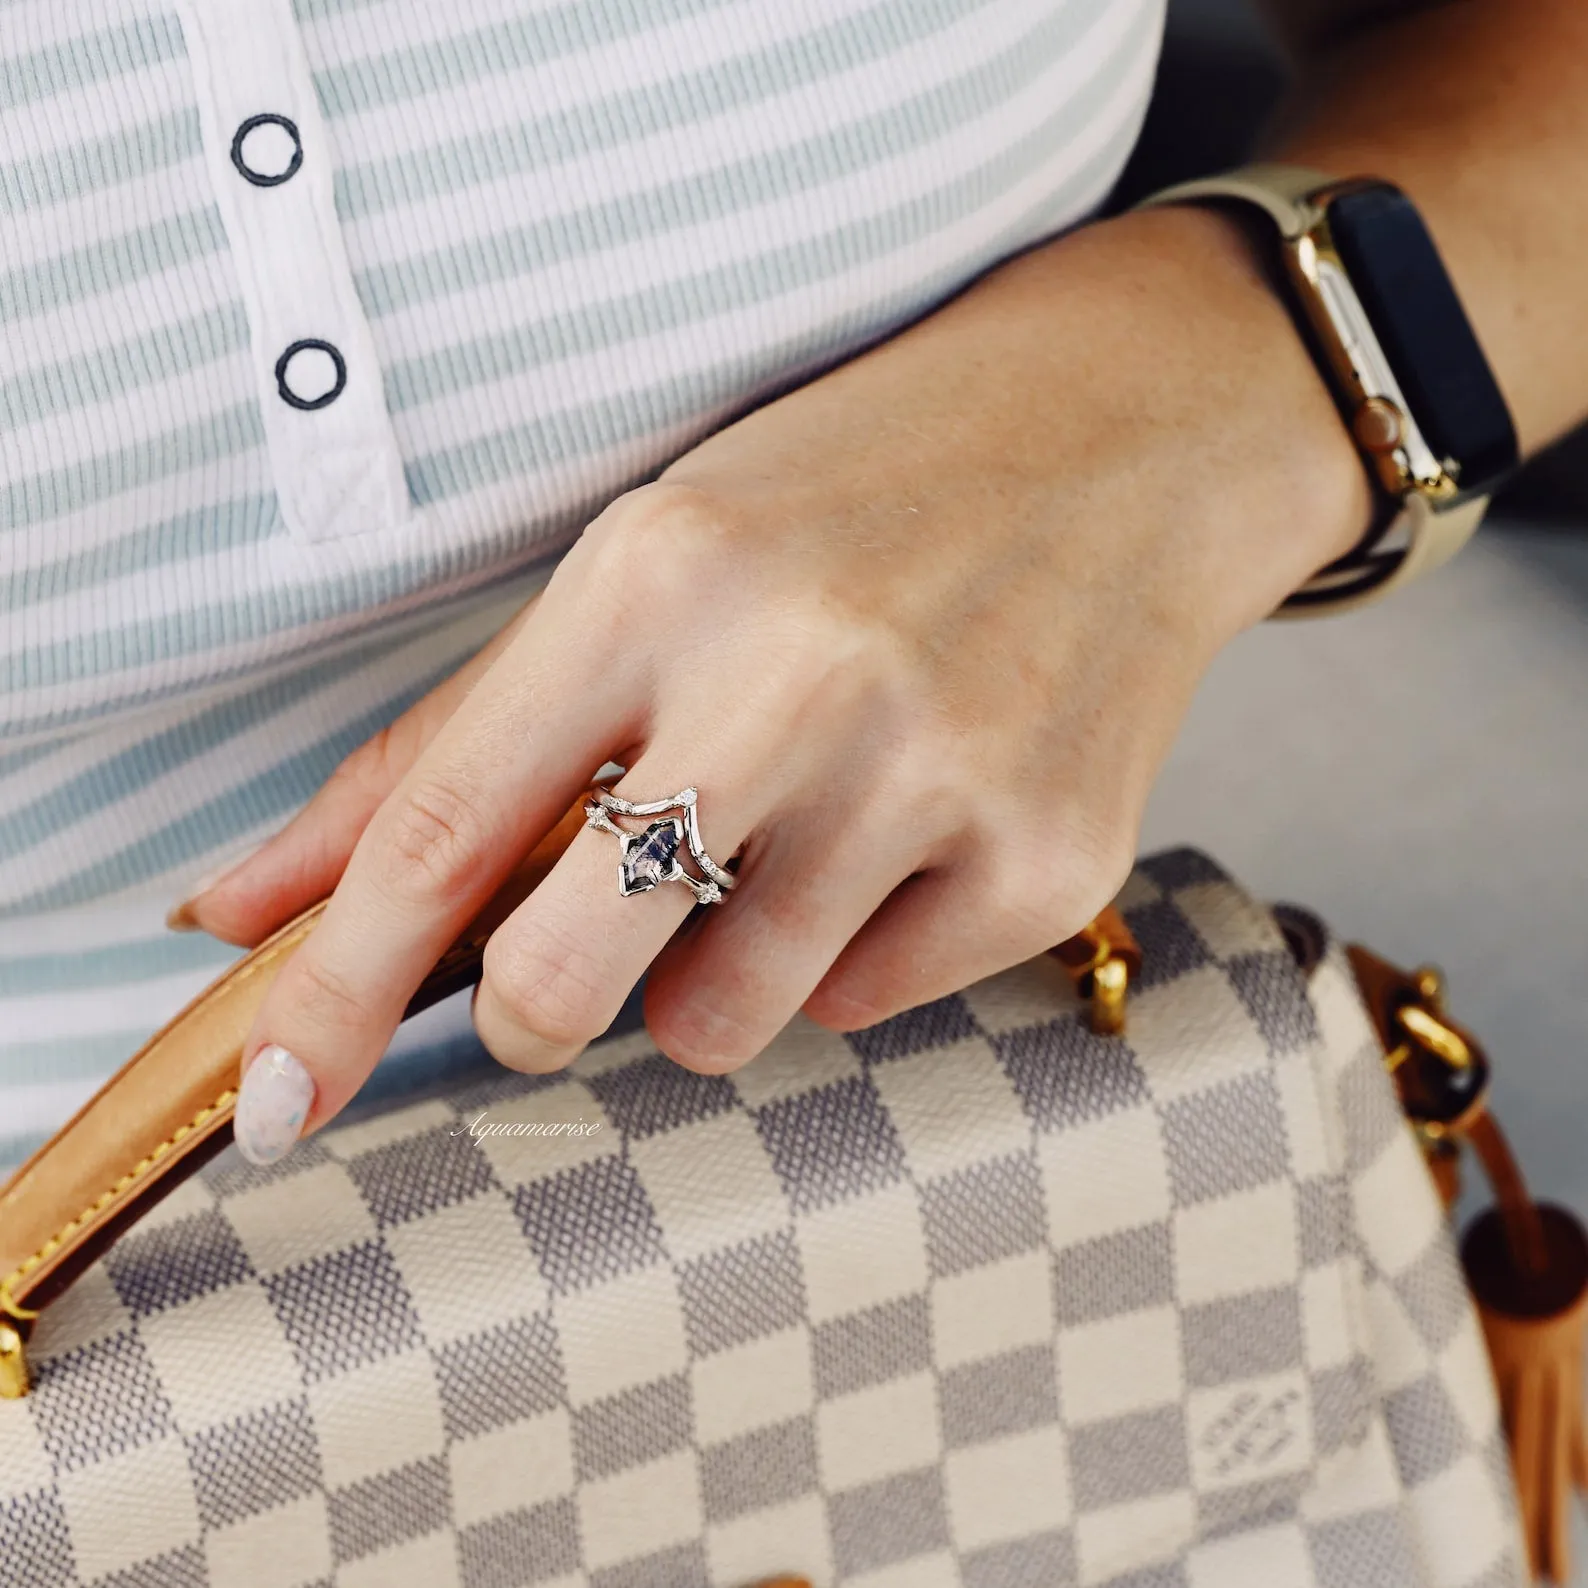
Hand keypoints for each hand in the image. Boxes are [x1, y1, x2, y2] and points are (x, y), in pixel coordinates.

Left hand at [187, 206, 1370, 1163]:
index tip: (274, 1098)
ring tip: (789, 836)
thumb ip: (448, 744)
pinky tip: (908, 827)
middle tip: (576, 952)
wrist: (1121, 440)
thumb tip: (252, 904)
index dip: (333, 989)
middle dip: (536, 1006)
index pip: (442, 826)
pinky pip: (864, 1007)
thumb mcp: (644, 563)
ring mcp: (939, 778)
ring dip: (711, 971)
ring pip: (719, 1027)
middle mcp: (798, 679)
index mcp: (659, 576)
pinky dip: (849, 948)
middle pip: (565, 982)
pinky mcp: (1052, 864)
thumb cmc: (854, 497)